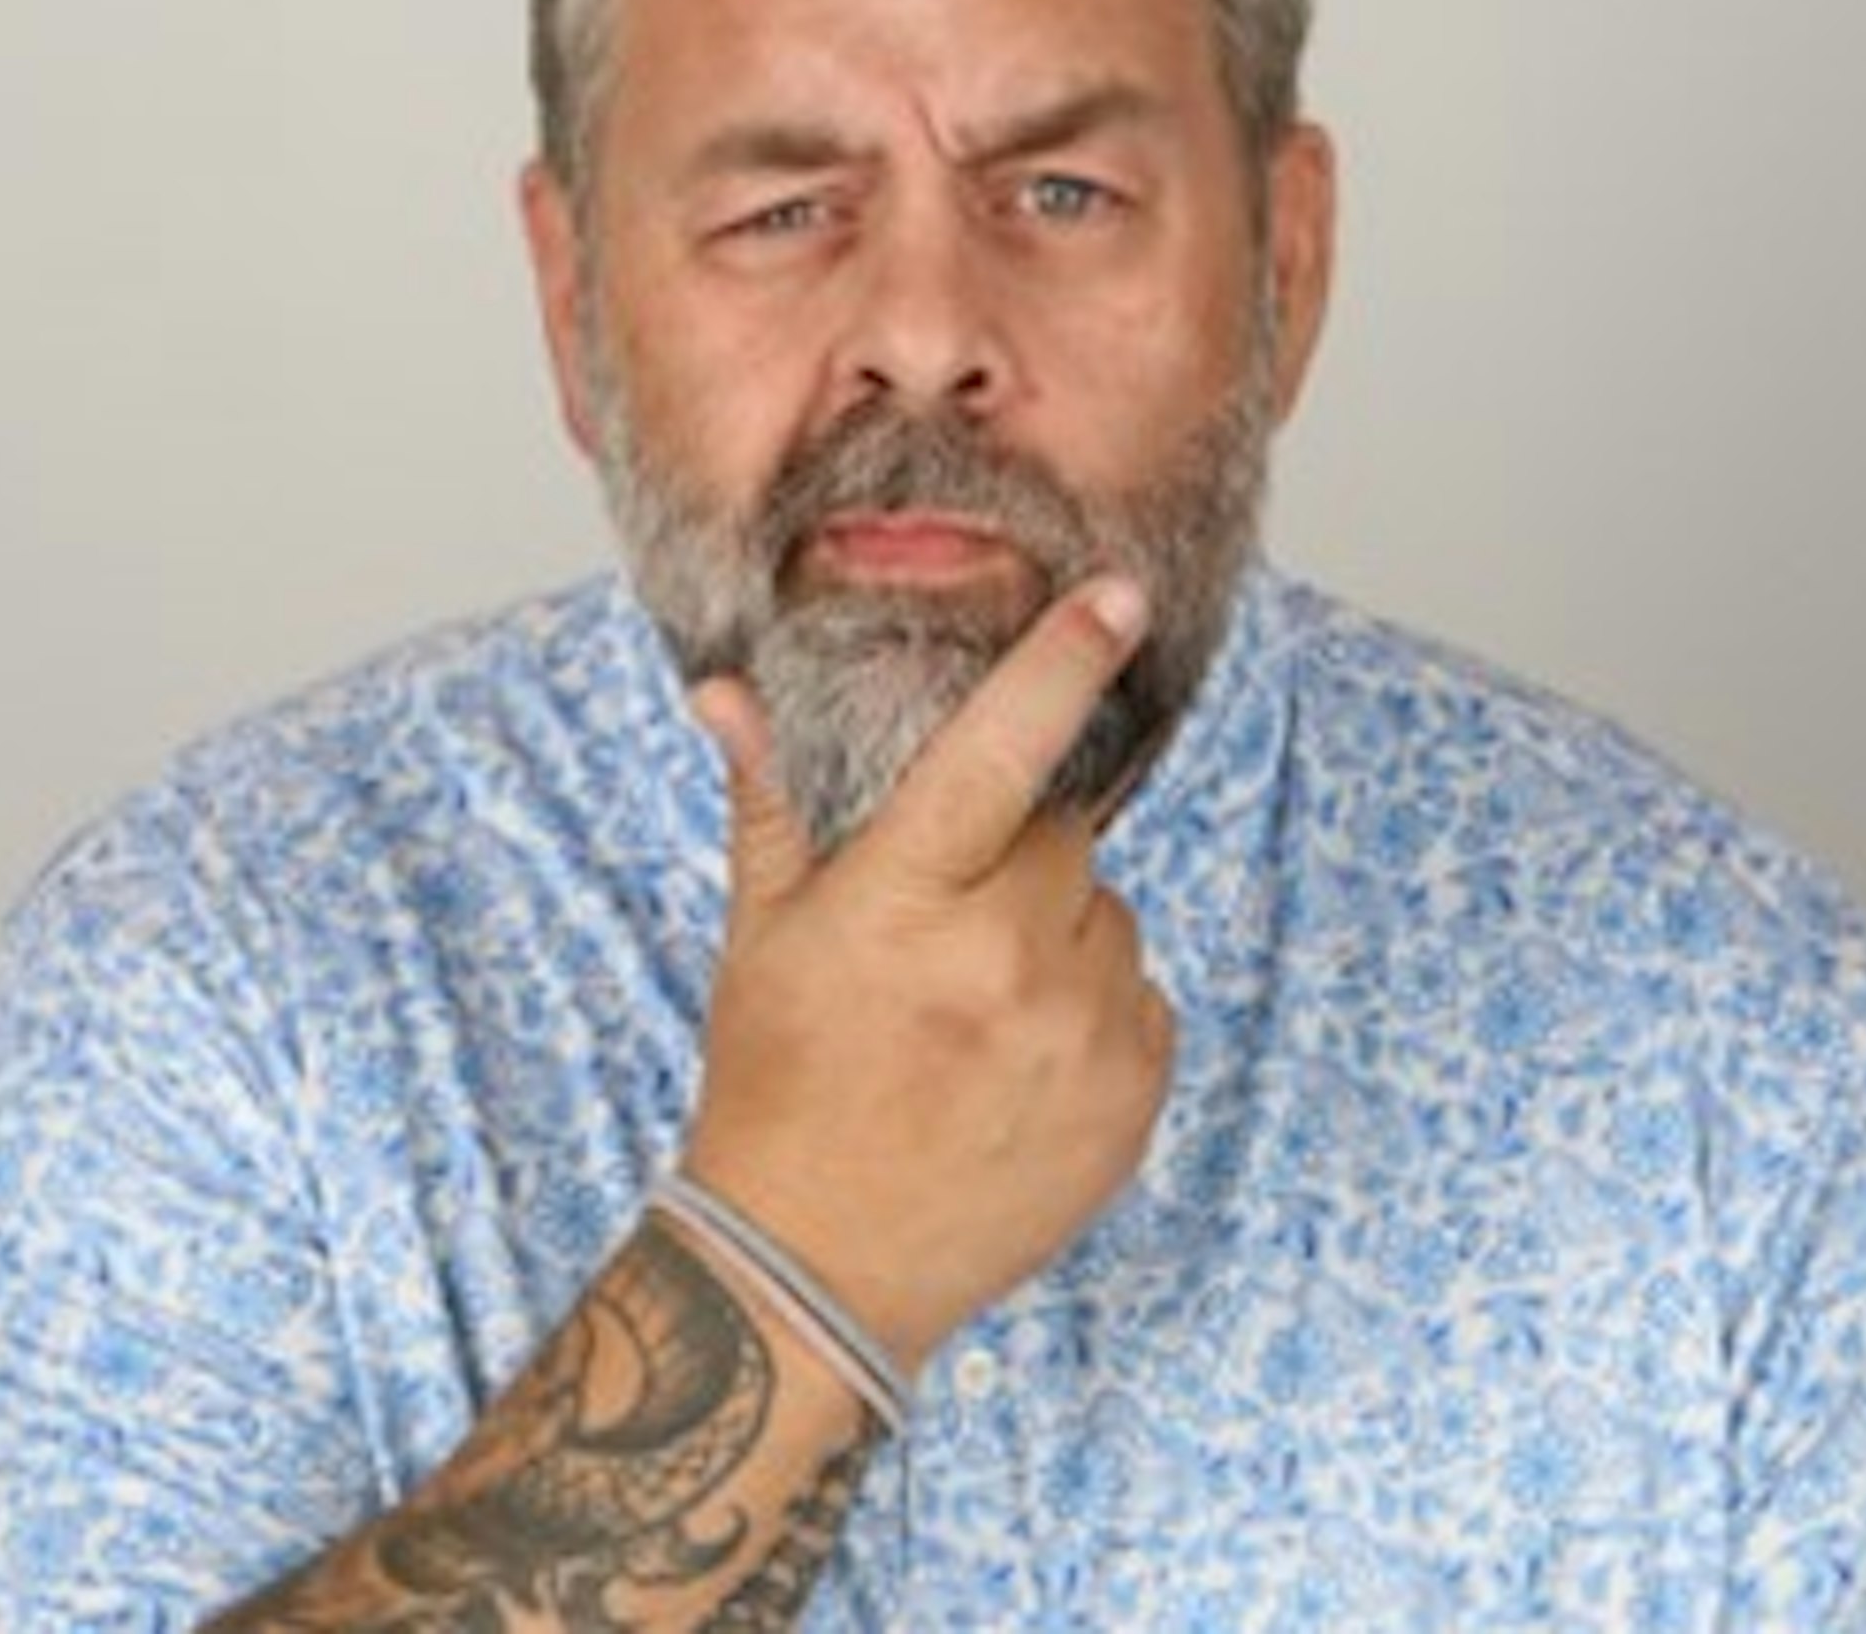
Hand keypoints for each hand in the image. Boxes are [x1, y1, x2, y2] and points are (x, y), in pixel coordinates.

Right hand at [683, 575, 1175, 1374]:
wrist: (819, 1268)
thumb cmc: (779, 1081)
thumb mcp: (763, 934)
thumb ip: (769, 800)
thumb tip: (725, 689)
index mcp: (903, 901)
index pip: (995, 752)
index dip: (1061, 663)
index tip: (1120, 596)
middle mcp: (1004, 960)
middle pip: (1060, 836)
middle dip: (1014, 858)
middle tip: (945, 929)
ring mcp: (1080, 1034)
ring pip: (1106, 915)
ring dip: (1058, 937)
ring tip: (976, 1012)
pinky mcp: (1134, 1095)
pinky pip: (1140, 995)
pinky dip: (1094, 1009)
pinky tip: (1020, 1061)